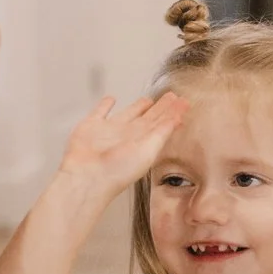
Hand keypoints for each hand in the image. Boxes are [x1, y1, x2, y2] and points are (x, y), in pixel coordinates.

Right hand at [58, 94, 187, 197]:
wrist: (88, 176)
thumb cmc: (117, 171)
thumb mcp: (148, 150)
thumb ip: (162, 133)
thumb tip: (177, 118)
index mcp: (145, 141)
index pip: (163, 124)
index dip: (174, 113)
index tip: (184, 104)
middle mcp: (129, 136)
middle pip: (149, 117)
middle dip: (161, 108)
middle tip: (172, 97)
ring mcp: (111, 131)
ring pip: (128, 113)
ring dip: (138, 106)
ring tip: (148, 99)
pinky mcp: (92, 126)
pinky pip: (100, 111)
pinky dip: (105, 105)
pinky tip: (110, 100)